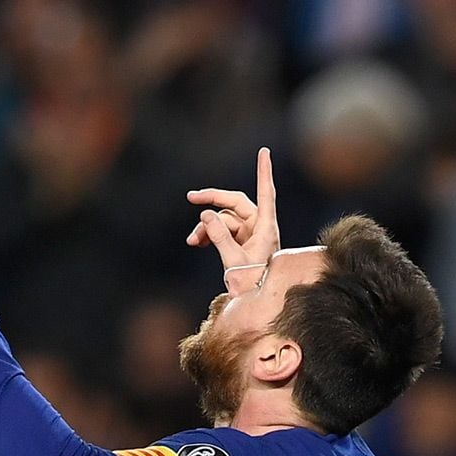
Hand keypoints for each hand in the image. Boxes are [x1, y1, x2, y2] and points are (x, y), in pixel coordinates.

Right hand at [185, 147, 279, 287]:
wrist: (255, 303)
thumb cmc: (251, 285)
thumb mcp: (232, 261)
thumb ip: (220, 237)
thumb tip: (205, 214)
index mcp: (265, 228)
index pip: (265, 193)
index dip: (263, 172)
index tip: (264, 152)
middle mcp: (259, 227)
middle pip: (235, 203)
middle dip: (212, 200)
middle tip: (190, 197)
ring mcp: (249, 234)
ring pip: (223, 220)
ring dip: (206, 228)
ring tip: (192, 242)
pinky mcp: (240, 243)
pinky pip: (221, 231)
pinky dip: (208, 235)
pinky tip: (196, 243)